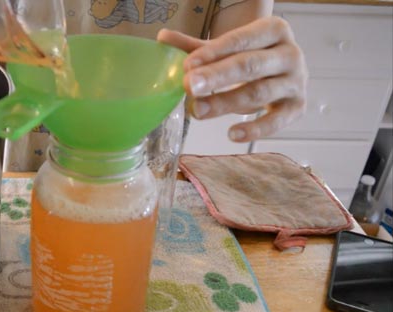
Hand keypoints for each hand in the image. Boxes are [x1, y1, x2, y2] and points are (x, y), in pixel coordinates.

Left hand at [158, 17, 307, 141]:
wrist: (282, 71)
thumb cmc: (250, 56)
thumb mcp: (225, 49)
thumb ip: (196, 47)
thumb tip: (162, 38)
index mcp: (273, 30)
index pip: (241, 40)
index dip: (214, 53)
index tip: (188, 66)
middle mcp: (290, 53)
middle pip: (251, 65)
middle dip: (218, 77)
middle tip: (190, 87)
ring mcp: (296, 81)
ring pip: (260, 93)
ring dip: (226, 103)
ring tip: (198, 111)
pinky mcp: (298, 107)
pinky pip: (278, 121)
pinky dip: (255, 129)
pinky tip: (232, 134)